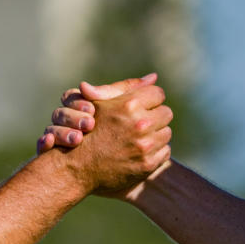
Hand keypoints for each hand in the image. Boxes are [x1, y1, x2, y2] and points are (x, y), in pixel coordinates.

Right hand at [41, 74, 172, 195]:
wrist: (78, 167)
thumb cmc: (89, 130)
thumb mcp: (101, 103)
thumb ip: (127, 88)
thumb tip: (154, 76)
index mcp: (129, 104)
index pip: (158, 94)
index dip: (149, 99)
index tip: (142, 107)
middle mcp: (140, 124)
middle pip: (166, 113)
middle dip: (154, 116)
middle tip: (141, 123)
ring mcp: (145, 146)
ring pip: (166, 133)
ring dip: (155, 134)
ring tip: (139, 138)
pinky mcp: (148, 164)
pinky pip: (165, 151)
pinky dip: (155, 152)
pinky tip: (139, 151)